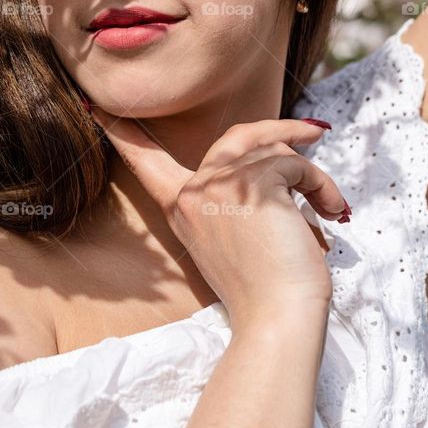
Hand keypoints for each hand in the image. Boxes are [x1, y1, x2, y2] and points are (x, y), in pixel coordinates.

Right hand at [89, 109, 346, 323]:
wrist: (278, 320)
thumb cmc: (265, 290)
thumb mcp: (231, 239)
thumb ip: (232, 200)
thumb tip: (270, 159)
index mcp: (181, 208)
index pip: (145, 161)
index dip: (122, 133)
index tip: (96, 107)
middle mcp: (194, 191)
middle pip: (237, 135)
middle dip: (279, 131)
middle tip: (313, 133)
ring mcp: (220, 184)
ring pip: (276, 150)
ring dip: (311, 175)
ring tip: (329, 206)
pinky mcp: (254, 183)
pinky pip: (297, 163)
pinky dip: (321, 185)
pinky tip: (332, 211)